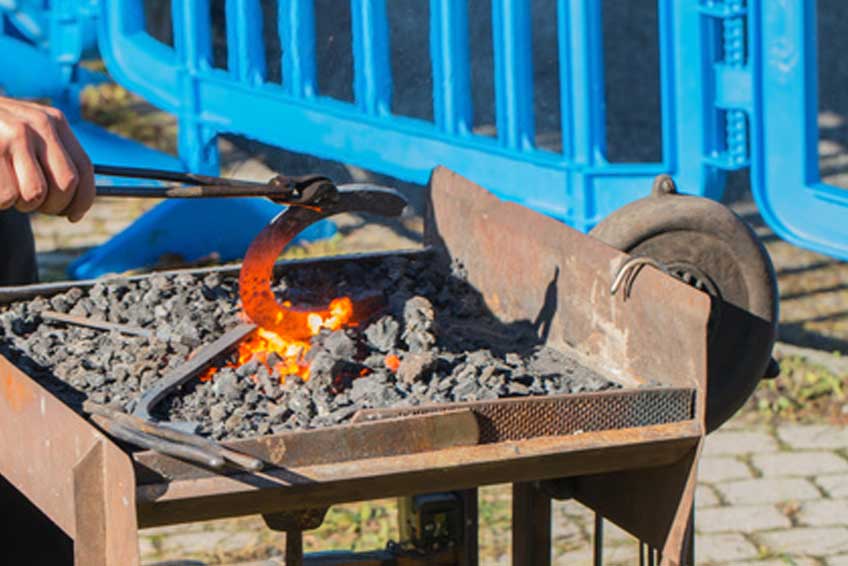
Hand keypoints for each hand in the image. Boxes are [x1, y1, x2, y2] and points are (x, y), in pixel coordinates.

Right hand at [0, 96, 94, 221]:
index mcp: (53, 121)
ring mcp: (13, 135)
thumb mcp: (26, 134)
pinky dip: (1, 201)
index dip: (83, 200)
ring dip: (22, 204)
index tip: (74, 216)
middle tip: (34, 205)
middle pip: (65, 185)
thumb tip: (78, 206)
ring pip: (35, 194)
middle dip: (52, 205)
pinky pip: (8, 196)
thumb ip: (52, 159)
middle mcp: (37, 125)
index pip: (84, 168)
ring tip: (8, 191)